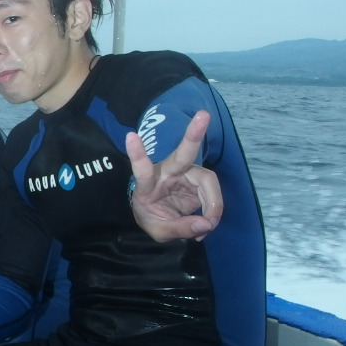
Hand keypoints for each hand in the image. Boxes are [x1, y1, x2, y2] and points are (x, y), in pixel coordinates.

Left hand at [126, 109, 222, 241]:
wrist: (159, 214)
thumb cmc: (152, 216)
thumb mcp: (159, 231)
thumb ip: (180, 228)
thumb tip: (206, 224)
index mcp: (147, 184)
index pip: (141, 170)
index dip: (137, 154)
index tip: (131, 136)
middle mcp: (167, 172)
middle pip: (183, 153)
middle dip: (193, 134)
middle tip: (203, 115)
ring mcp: (184, 172)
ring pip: (207, 180)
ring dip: (213, 204)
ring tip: (208, 225)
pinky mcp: (198, 178)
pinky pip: (212, 192)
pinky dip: (214, 209)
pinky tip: (207, 223)